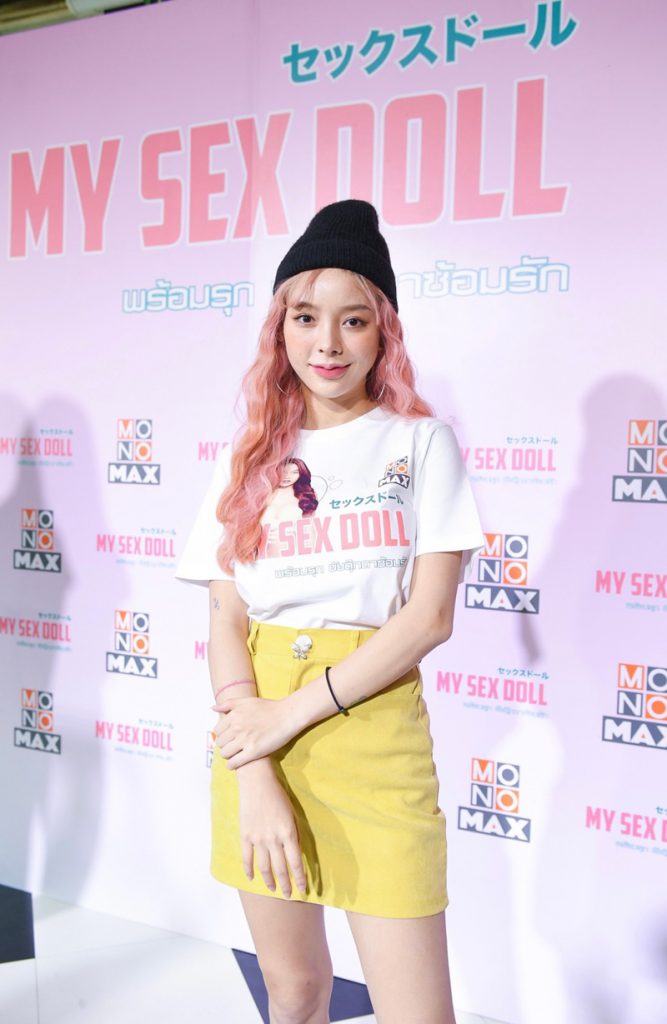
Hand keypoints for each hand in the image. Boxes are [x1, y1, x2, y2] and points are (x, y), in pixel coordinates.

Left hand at [212, 696, 296, 768]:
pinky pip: (234, 763)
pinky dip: (232, 765)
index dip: (223, 735)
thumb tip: (212, 708)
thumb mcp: (247, 701)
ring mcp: (245, 740)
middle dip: (225, 745)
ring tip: (235, 753)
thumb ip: (228, 704)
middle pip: (220, 743)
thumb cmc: (269, 708)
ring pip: (225, 753)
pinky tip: (236, 763)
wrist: (287, 716)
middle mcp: (237, 727)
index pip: (217, 730)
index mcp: (234, 715)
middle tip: (233, 745)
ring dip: (228, 755)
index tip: (229, 737)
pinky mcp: (253, 752)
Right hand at [238, 771, 307, 897]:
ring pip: (264, 867)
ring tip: (273, 890)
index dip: (300, 878)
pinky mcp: (245, 835)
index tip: (304, 889)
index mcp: (289, 833)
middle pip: (281, 869)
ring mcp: (258, 838)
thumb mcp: (292, 814)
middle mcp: (274, 839)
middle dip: (286, 885)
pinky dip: (248, 870)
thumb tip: (295, 854)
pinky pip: (246, 857)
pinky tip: (251, 878)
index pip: (296, 862)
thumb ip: (294, 835)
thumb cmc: (278, 796)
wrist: (257, 782)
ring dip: (269, 881)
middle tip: (289, 896)